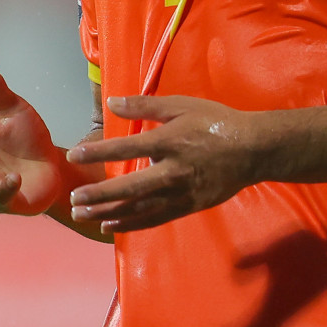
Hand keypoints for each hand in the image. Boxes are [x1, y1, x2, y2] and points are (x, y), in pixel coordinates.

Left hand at [66, 94, 262, 232]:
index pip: (127, 148)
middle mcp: (172, 170)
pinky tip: (111, 225)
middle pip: (129, 187)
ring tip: (83, 216)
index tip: (74, 154)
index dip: (98, 151)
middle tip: (74, 199)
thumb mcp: (181, 105)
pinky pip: (155, 218)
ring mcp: (181, 193)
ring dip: (109, 212)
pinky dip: (131, 223)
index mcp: (169, 141)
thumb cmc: (215, 122)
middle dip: (99, 195)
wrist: (252, 150)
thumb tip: (112, 102)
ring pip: (139, 208)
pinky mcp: (188, 206)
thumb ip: (145, 105)